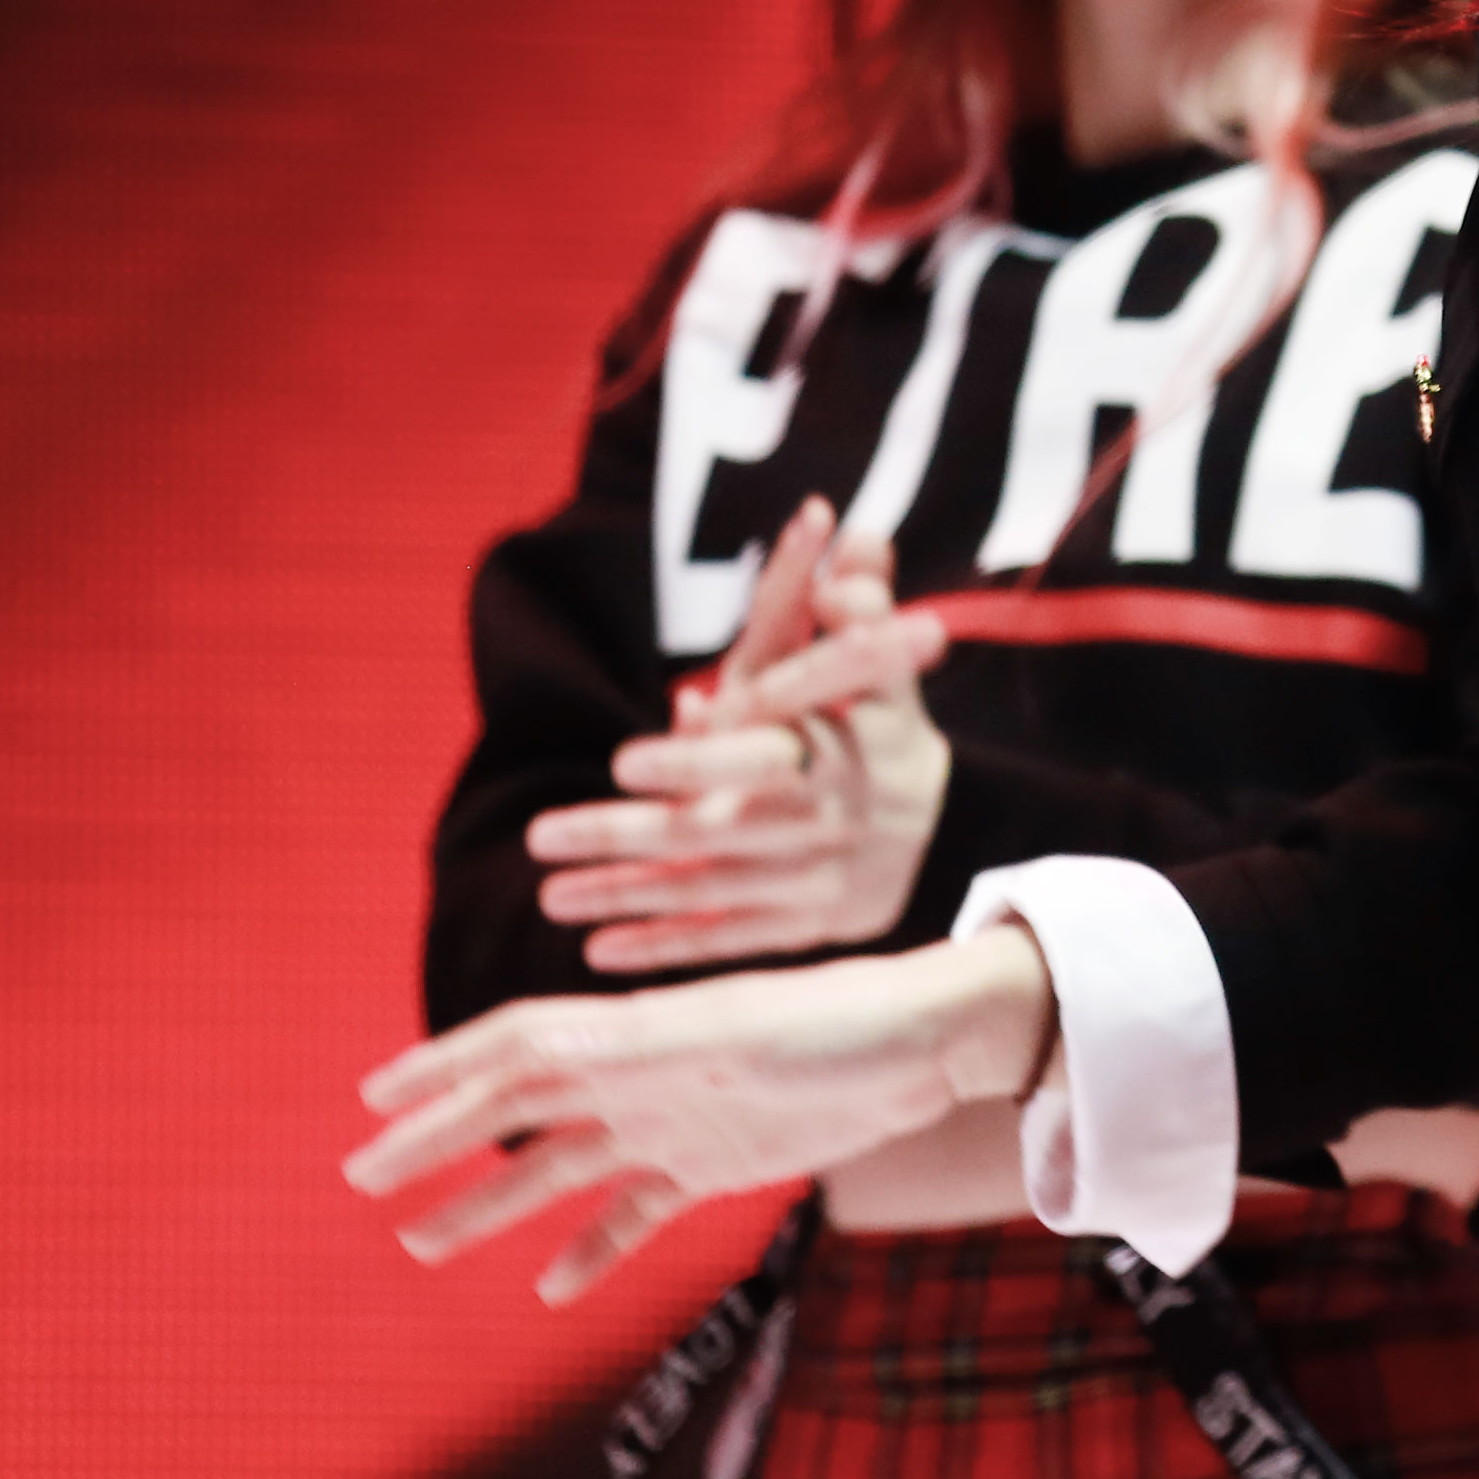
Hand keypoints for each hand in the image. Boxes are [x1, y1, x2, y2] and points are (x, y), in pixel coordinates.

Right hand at [343, 925, 1057, 1302]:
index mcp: (631, 1035)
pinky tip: (549, 1292)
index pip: (511, 1051)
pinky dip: (590, 1249)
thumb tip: (534, 1043)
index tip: (369, 1105)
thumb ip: (637, 1047)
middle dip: (438, 1143)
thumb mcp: (734, 1036)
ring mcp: (673, 1121)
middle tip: (363, 1183)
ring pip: (559, 1168)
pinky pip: (634, 1214)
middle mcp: (639, 1076)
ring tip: (421, 1244)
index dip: (439, 1074)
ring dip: (492, 1202)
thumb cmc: (837, 1024)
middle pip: (516, 1112)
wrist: (929, 1046)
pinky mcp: (717, 1164)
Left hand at [526, 493, 951, 971]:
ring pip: (710, 890)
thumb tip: (846, 528)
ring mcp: (821, 878)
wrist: (934, 818)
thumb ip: (853, 598)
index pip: (766, 751)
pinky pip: (730, 941)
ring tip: (549, 894)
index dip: (697, 760)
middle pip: (719, 830)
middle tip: (544, 836)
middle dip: (629, 836)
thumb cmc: (874, 718)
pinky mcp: (809, 925)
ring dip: (625, 895)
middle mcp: (833, 815)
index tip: (623, 759)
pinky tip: (597, 950)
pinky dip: (666, 949)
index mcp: (841, 746)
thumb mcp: (874, 657)